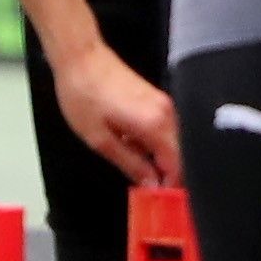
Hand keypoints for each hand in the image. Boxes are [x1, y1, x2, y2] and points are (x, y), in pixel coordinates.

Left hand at [53, 38, 181, 184]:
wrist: (80, 56)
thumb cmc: (84, 97)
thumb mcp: (100, 139)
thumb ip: (130, 164)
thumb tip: (151, 185)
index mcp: (155, 125)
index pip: (178, 166)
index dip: (172, 187)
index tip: (161, 203)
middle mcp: (167, 114)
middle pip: (180, 154)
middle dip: (167, 175)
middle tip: (147, 191)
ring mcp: (163, 103)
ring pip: (172, 142)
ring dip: (158, 159)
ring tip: (135, 168)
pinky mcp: (156, 98)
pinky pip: (163, 129)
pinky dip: (153, 143)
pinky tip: (131, 146)